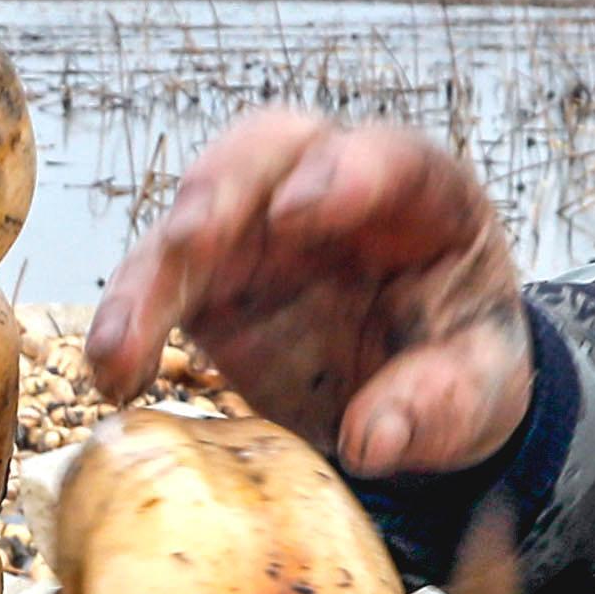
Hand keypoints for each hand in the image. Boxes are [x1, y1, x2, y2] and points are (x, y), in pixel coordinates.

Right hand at [87, 105, 529, 476]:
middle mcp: (327, 186)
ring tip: (119, 347)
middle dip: (222, 188)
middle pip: (265, 153)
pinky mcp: (211, 277)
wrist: (421, 393)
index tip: (300, 211)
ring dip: (149, 278)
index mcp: (421, 191)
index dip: (343, 173)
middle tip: (192, 235)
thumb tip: (372, 441)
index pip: (384, 155)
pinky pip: (157, 285)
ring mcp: (260, 227)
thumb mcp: (482, 389)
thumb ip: (440, 405)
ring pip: (191, 220)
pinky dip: (129, 327)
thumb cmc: (461, 364)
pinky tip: (112, 377)